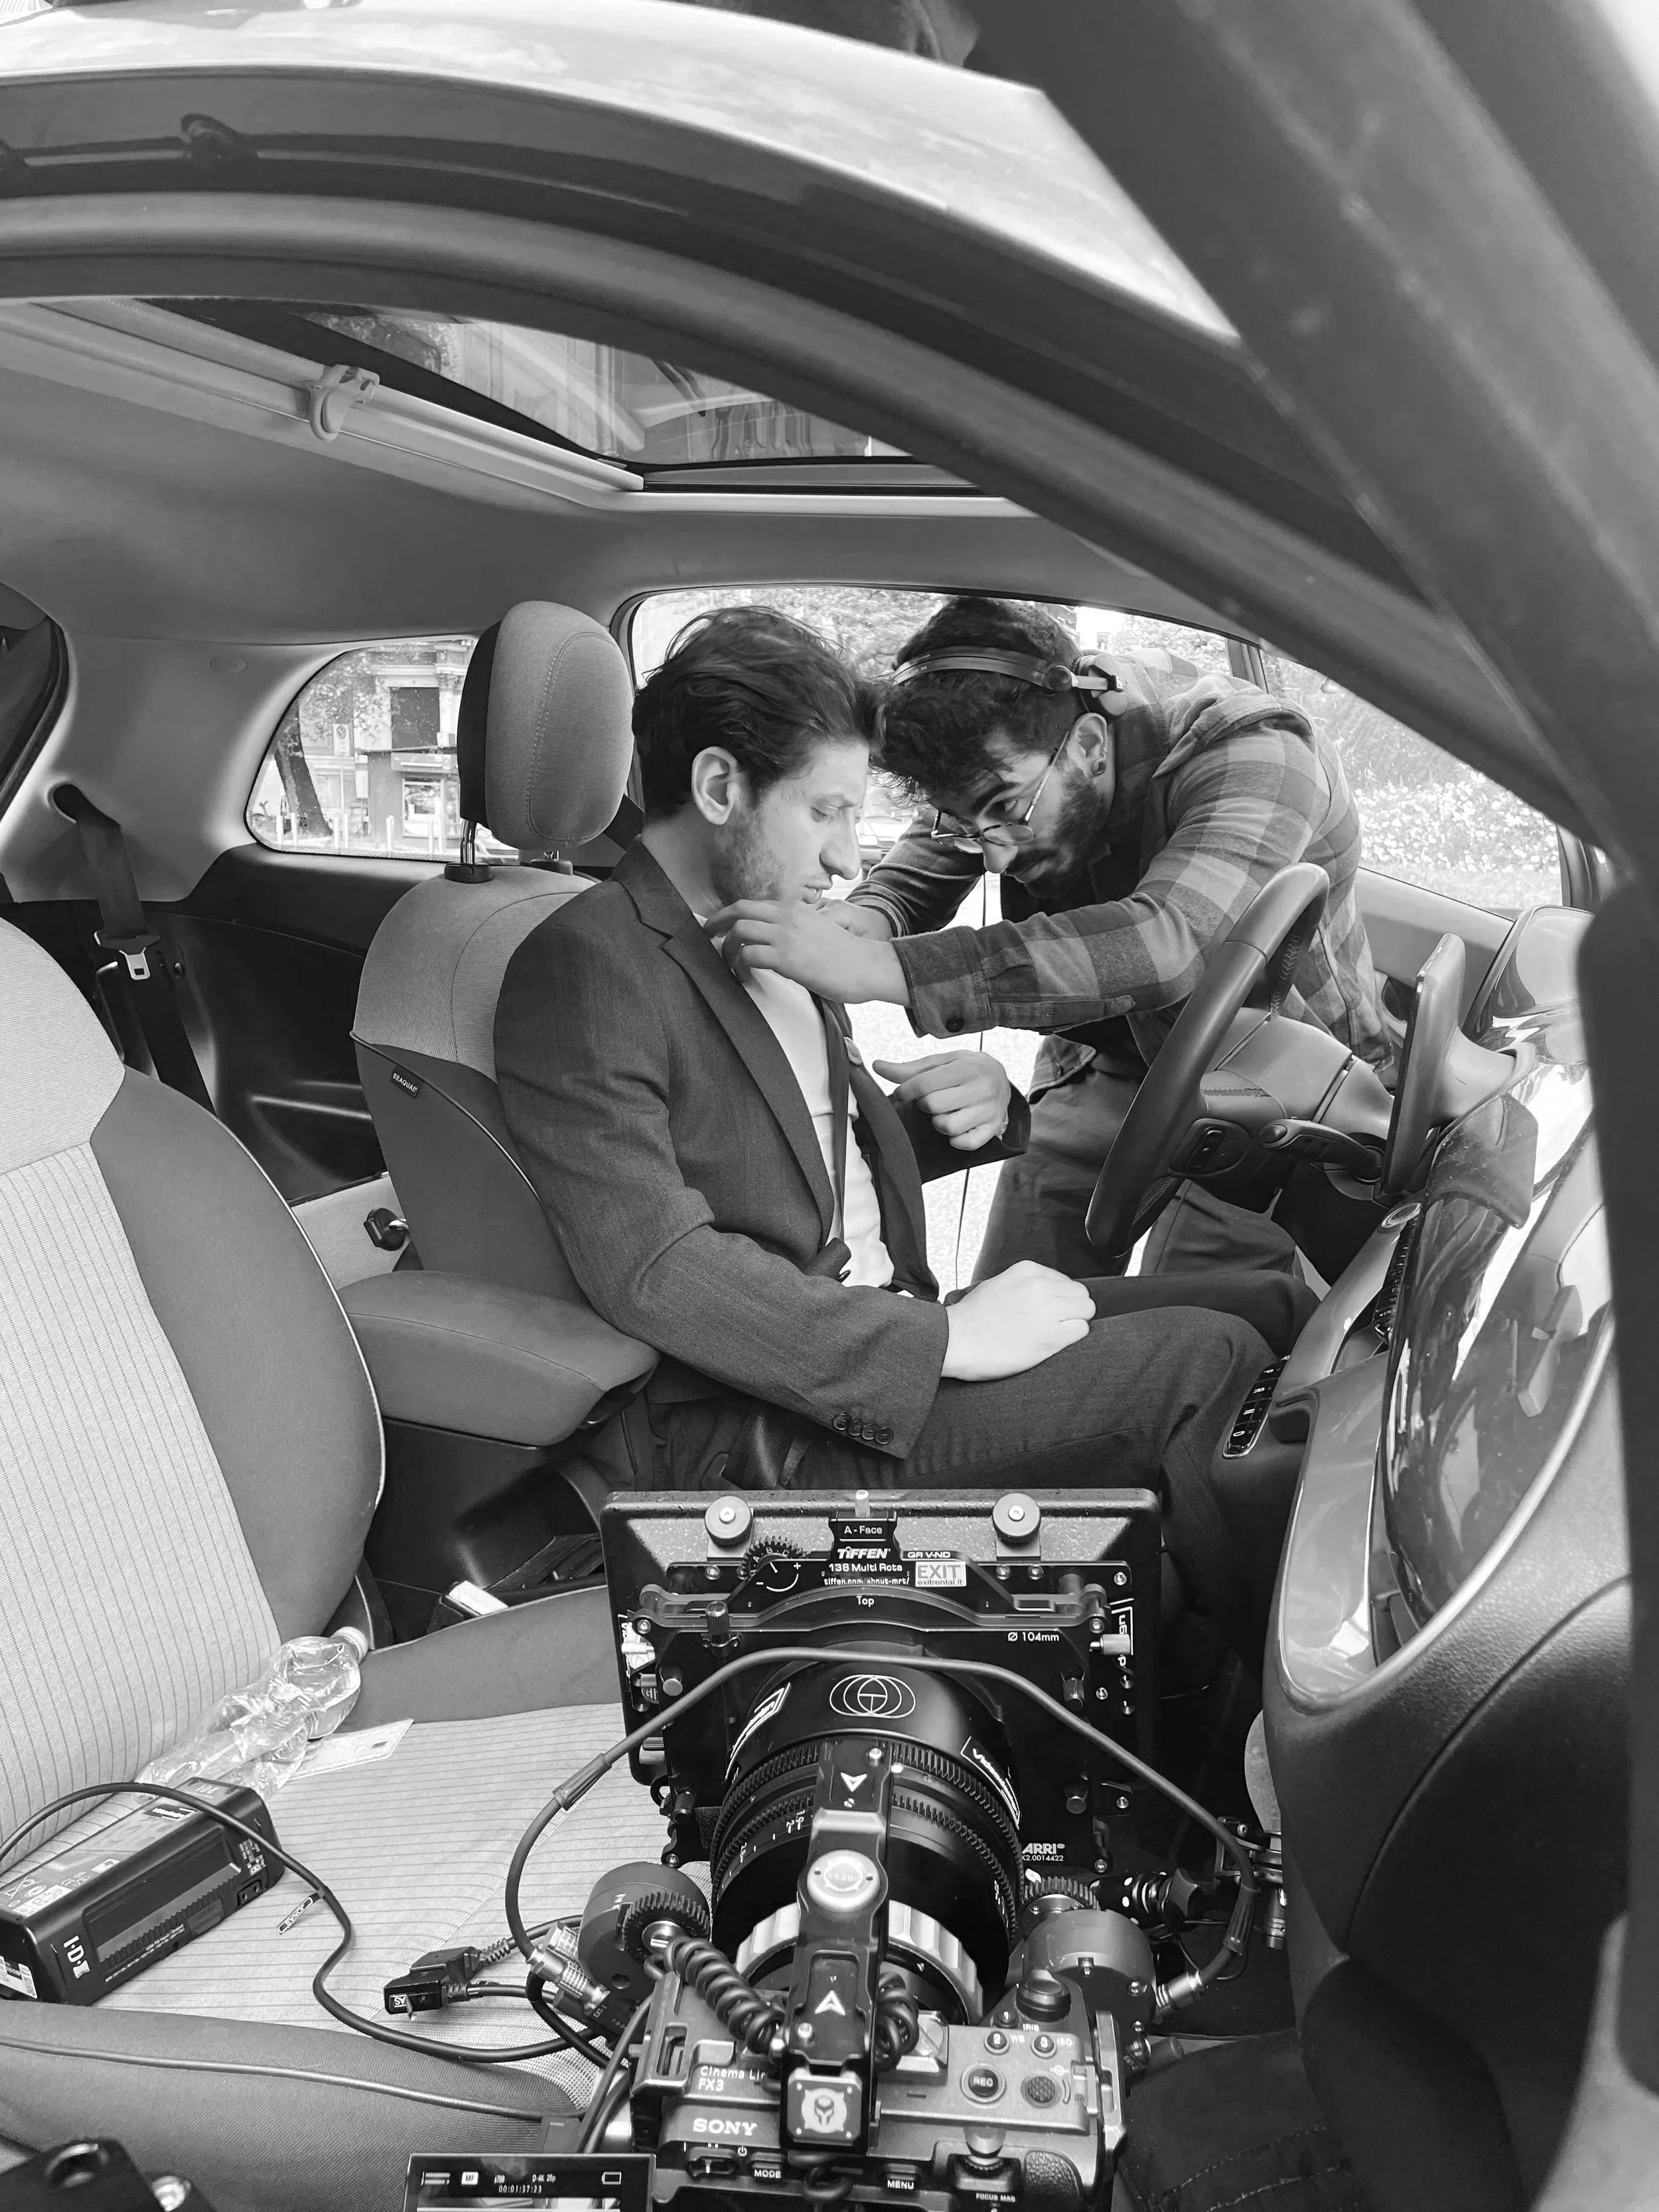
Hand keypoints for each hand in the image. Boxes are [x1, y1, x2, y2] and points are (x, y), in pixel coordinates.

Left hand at [705, 898, 909, 1004]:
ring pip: (739, 931)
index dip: (730, 914)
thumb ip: (795, 929)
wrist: (867, 965)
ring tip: (731, 966)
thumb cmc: (847, 955)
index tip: (719, 927)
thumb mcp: (818, 930)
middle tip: (707, 938)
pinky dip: (739, 967)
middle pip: (739, 910)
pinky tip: (745, 978)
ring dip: (728, 950)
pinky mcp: (786, 957)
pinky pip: (748, 955)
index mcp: (795, 908)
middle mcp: (788, 915)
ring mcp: (786, 935)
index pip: (753, 904)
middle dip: (716, 923)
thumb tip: (774, 941)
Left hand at [874, 1051, 1009, 1149]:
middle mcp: (982, 1089)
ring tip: (946, 1111)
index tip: (902, 1094)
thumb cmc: (965, 1068)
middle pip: (933, 1106)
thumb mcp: (942, 1062)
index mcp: (966, 1068)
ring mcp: (989, 1111)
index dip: (905, 1091)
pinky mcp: (992, 1129)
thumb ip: (910, 1068)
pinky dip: (955, 1138)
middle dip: (925, 1105)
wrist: (1001, 1077)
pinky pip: (964, 1143)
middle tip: (932, 1099)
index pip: (923, 1084)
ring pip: (947, 1127)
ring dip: (939, 1122)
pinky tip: (957, 1125)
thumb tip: (877, 1066)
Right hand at [941, 1260, 1094, 1380]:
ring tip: (1054, 1333)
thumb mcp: (997, 1284)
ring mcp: (1047, 1310)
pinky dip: (1071, 1337)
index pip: (1065, 1281)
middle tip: (1054, 1323)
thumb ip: (1024, 1284)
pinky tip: (1052, 1343)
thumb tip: (1047, 1291)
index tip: (1046, 1311)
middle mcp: (1040, 1286)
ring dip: (1074, 1322)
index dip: (1060, 1299)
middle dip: (1072, 1309)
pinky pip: (1081, 1330)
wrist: (953, 1340)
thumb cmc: (970, 1318)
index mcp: (1027, 1271)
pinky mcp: (1050, 1336)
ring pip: (1086, 1310)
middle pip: (1080, 1294)